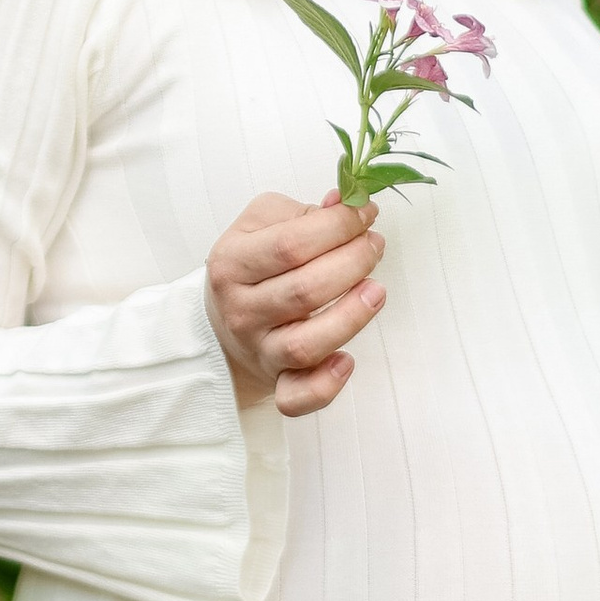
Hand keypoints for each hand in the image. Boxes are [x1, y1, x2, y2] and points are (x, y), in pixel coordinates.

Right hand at [207, 189, 383, 419]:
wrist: (223, 322)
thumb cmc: (253, 267)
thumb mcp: (262, 225)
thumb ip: (303, 213)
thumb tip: (344, 203)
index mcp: (232, 263)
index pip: (290, 244)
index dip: (338, 226)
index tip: (366, 214)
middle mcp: (242, 310)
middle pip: (304, 291)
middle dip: (352, 263)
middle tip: (374, 246)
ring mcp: (259, 350)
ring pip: (305, 345)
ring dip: (350, 317)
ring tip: (376, 291)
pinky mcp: (276, 383)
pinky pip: (296, 397)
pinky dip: (324, 386)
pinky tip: (346, 361)